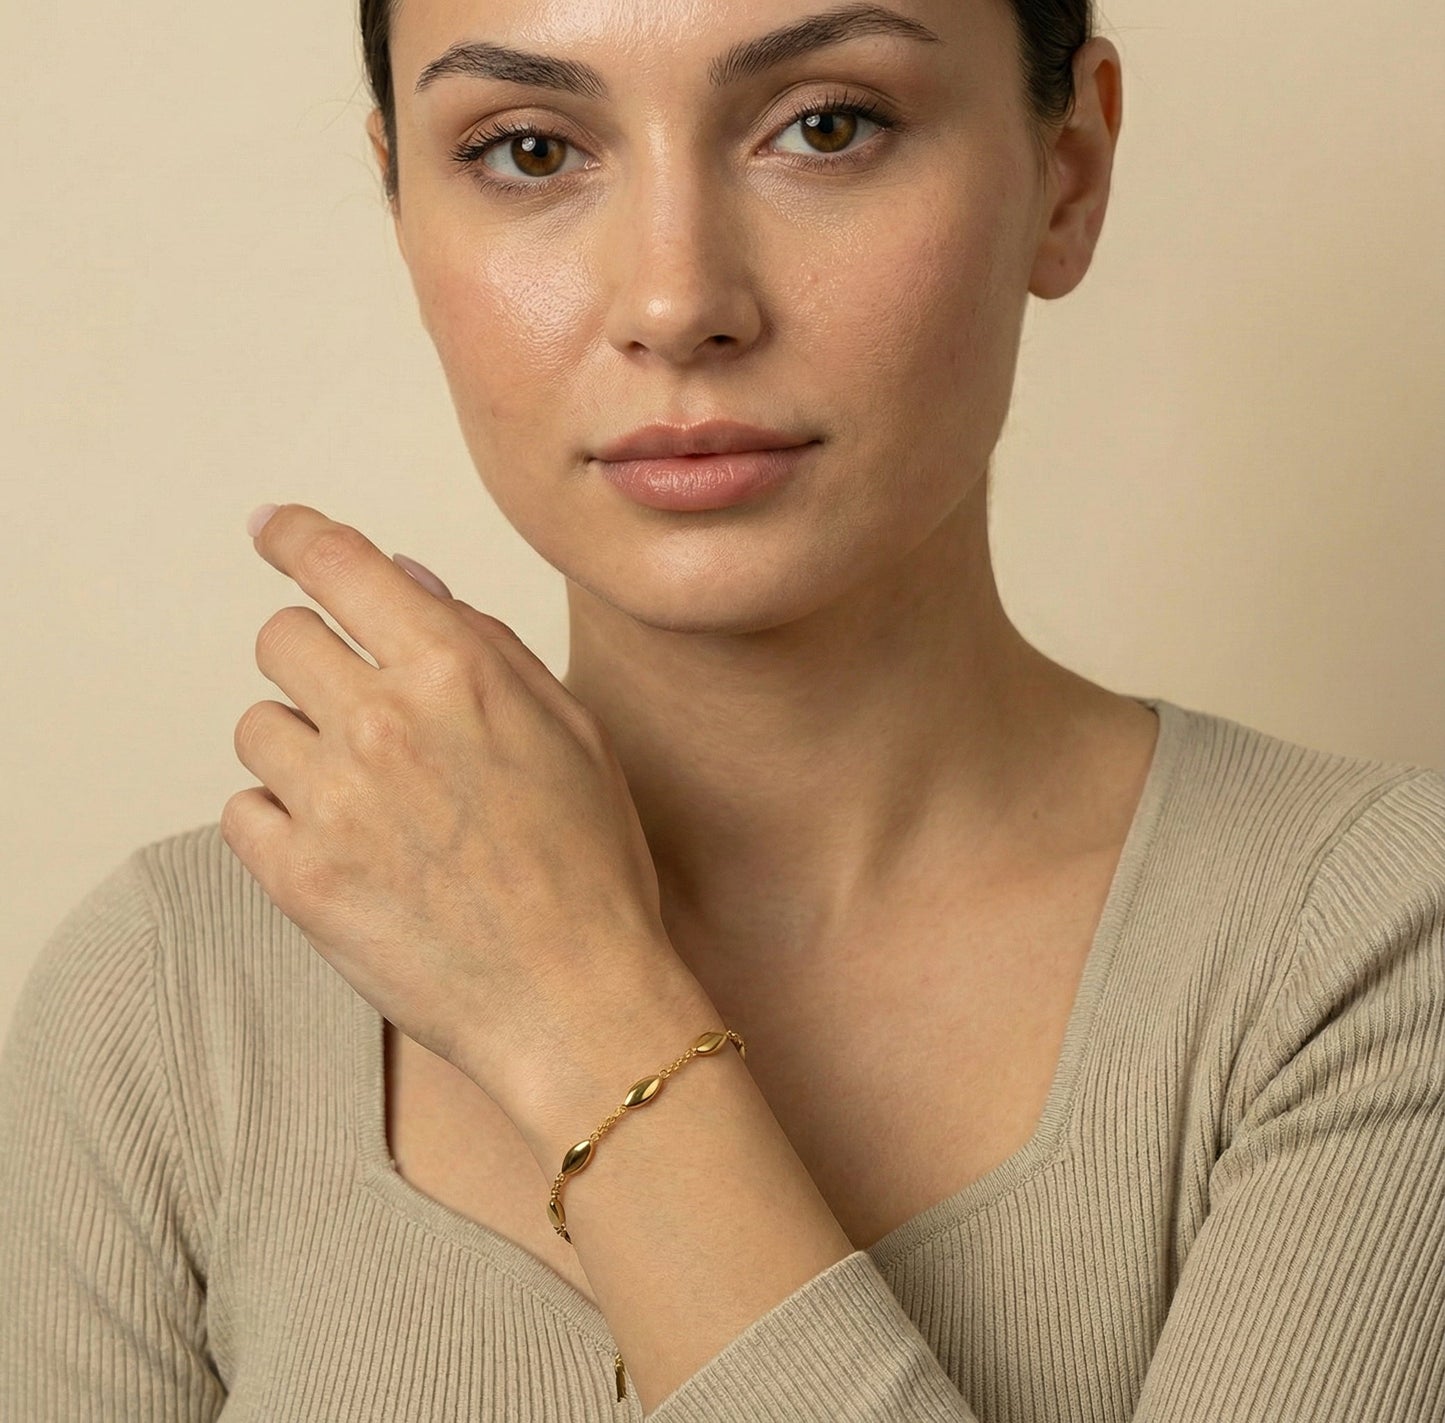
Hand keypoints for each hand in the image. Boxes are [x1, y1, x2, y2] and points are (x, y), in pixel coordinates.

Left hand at [221, 503, 696, 1121]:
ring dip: (302, 749)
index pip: (340, 565)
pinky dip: (282, 820)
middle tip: (364, 715)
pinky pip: (242, 809)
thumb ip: (484, 644)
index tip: (272, 529)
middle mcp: (383, 721)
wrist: (576, 999)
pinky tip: (347, 848)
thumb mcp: (571, 731)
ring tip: (371, 802)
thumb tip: (409, 582)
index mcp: (455, 670)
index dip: (296, 536)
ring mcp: (334, 802)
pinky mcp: (298, 878)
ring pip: (257, 726)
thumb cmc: (591, 865)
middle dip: (317, 663)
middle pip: (280, 639)